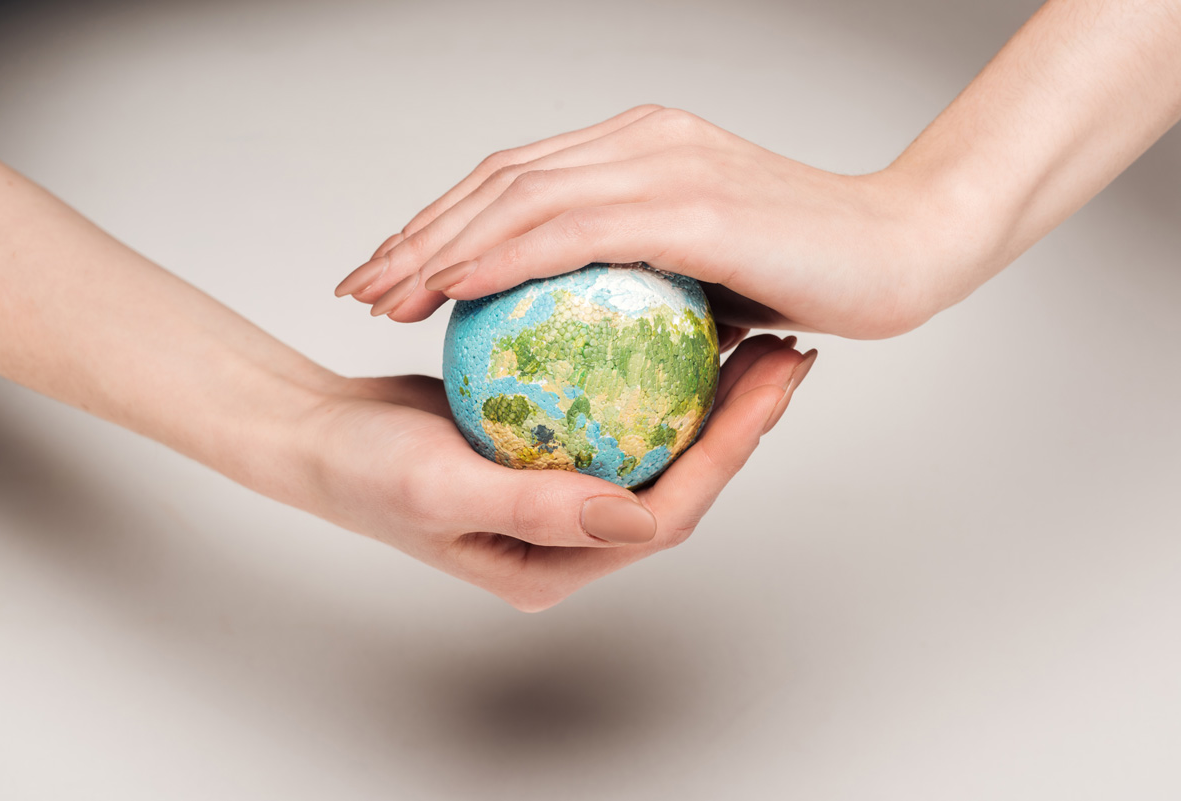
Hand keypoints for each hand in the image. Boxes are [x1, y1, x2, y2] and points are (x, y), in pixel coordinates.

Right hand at [295, 334, 814, 611]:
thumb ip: (534, 508)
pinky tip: (676, 320)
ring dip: (708, 391)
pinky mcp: (551, 447)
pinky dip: (651, 370)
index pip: (667, 514)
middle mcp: (573, 534)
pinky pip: (616, 410)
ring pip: (655, 442)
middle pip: (679, 478)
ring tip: (757, 330)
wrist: (315, 439)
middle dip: (742, 421)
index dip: (729, 453)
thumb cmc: (362, 472)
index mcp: (560, 562)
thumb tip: (635, 518)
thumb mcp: (436, 490)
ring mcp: (564, 489)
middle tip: (790, 351)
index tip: (772, 385)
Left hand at [335, 106, 967, 338]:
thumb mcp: (707, 270)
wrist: (906, 250)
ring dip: (438, 245)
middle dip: (417, 232)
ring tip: (382, 291)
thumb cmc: (815, 271)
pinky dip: (501, 256)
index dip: (446, 221)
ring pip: (519, 197)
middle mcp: (642, 140)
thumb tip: (582, 323)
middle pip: (499, 180)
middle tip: (361, 283)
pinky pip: (569, 229)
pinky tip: (451, 288)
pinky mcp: (690, 203)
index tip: (396, 270)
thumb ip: (641, 276)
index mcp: (641, 148)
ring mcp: (664, 165)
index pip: (518, 178)